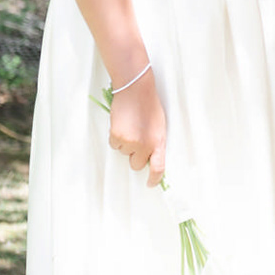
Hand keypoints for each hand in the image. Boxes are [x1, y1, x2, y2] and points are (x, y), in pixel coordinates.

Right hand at [108, 73, 166, 187]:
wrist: (136, 90)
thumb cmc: (150, 106)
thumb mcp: (159, 127)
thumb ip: (155, 143)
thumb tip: (149, 157)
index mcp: (159, 142)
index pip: (158, 168)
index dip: (154, 179)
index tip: (151, 184)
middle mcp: (144, 145)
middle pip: (136, 164)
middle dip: (136, 156)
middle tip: (137, 140)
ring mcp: (129, 142)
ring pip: (124, 153)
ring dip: (126, 145)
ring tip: (131, 127)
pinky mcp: (116, 136)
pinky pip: (114, 145)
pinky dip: (117, 138)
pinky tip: (122, 125)